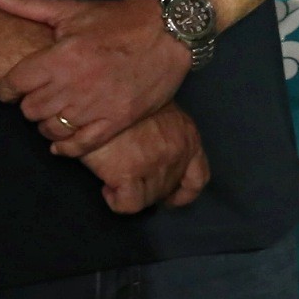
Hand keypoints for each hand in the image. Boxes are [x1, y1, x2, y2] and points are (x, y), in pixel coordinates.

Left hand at [0, 0, 194, 157]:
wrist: (172, 32)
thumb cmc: (120, 19)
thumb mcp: (72, 9)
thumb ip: (25, 4)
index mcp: (61, 55)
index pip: (14, 85)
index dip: (7, 89)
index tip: (12, 89)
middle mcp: (76, 83)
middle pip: (30, 109)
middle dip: (29, 104)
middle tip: (38, 97)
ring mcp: (97, 105)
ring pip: (51, 129)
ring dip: (47, 123)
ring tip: (54, 114)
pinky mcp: (117, 120)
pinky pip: (81, 145)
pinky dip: (67, 147)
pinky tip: (63, 141)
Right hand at [81, 104, 208, 213]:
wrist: (100, 93)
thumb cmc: (124, 98)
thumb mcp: (159, 111)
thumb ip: (168, 135)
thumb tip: (157, 158)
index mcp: (189, 136)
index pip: (198, 179)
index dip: (183, 195)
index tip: (168, 200)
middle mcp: (178, 152)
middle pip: (168, 190)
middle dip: (148, 191)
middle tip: (128, 181)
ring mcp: (156, 163)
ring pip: (148, 200)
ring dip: (130, 194)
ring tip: (113, 178)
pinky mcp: (130, 173)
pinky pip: (129, 204)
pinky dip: (116, 201)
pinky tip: (106, 186)